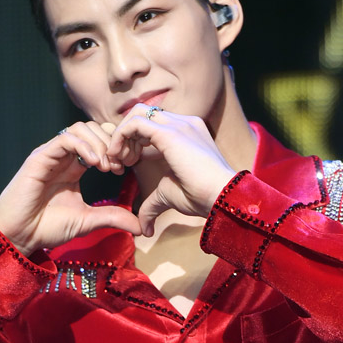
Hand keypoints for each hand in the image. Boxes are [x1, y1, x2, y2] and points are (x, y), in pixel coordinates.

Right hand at [0, 121, 143, 256]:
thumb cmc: (47, 227)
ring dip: (99, 143)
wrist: (19, 236)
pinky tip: (95, 165)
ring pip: (79, 128)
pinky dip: (84, 146)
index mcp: (74, 167)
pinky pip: (65, 139)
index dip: (115, 149)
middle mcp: (63, 157)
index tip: (125, 169)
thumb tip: (141, 227)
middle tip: (119, 166)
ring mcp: (51, 154)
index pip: (99, 141)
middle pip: (92, 129)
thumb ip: (113, 218)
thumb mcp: (88, 221)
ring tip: (107, 166)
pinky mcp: (39, 157)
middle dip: (111, 143)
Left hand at [106, 105, 235, 235]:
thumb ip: (152, 205)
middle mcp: (183, 123)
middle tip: (122, 162)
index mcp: (186, 132)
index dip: (133, 141)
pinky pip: (135, 124)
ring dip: (121, 136)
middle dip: (125, 135)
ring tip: (121, 162)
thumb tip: (145, 229)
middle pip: (142, 113)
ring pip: (137, 114)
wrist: (221, 197)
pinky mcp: (169, 133)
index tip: (128, 165)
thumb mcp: (169, 196)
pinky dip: (121, 138)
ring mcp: (178, 124)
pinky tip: (123, 159)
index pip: (152, 123)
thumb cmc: (201, 197)